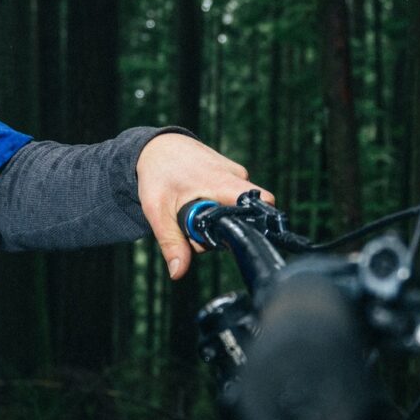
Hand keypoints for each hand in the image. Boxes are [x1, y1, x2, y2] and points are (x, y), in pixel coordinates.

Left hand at [136, 133, 271, 279]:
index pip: (262, 203)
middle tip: (191, 227)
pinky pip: (230, 201)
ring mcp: (235, 174)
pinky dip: (215, 207)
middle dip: (220, 230)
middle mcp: (236, 176)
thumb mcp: (158, 212)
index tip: (232, 237)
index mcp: (224, 183)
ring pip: (234, 211)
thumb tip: (178, 272)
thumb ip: (171, 242)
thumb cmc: (157, 174)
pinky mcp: (231, 176)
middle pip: (244, 217)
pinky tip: (197, 201)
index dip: (255, 225)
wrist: (156, 147)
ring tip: (190, 209)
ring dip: (214, 220)